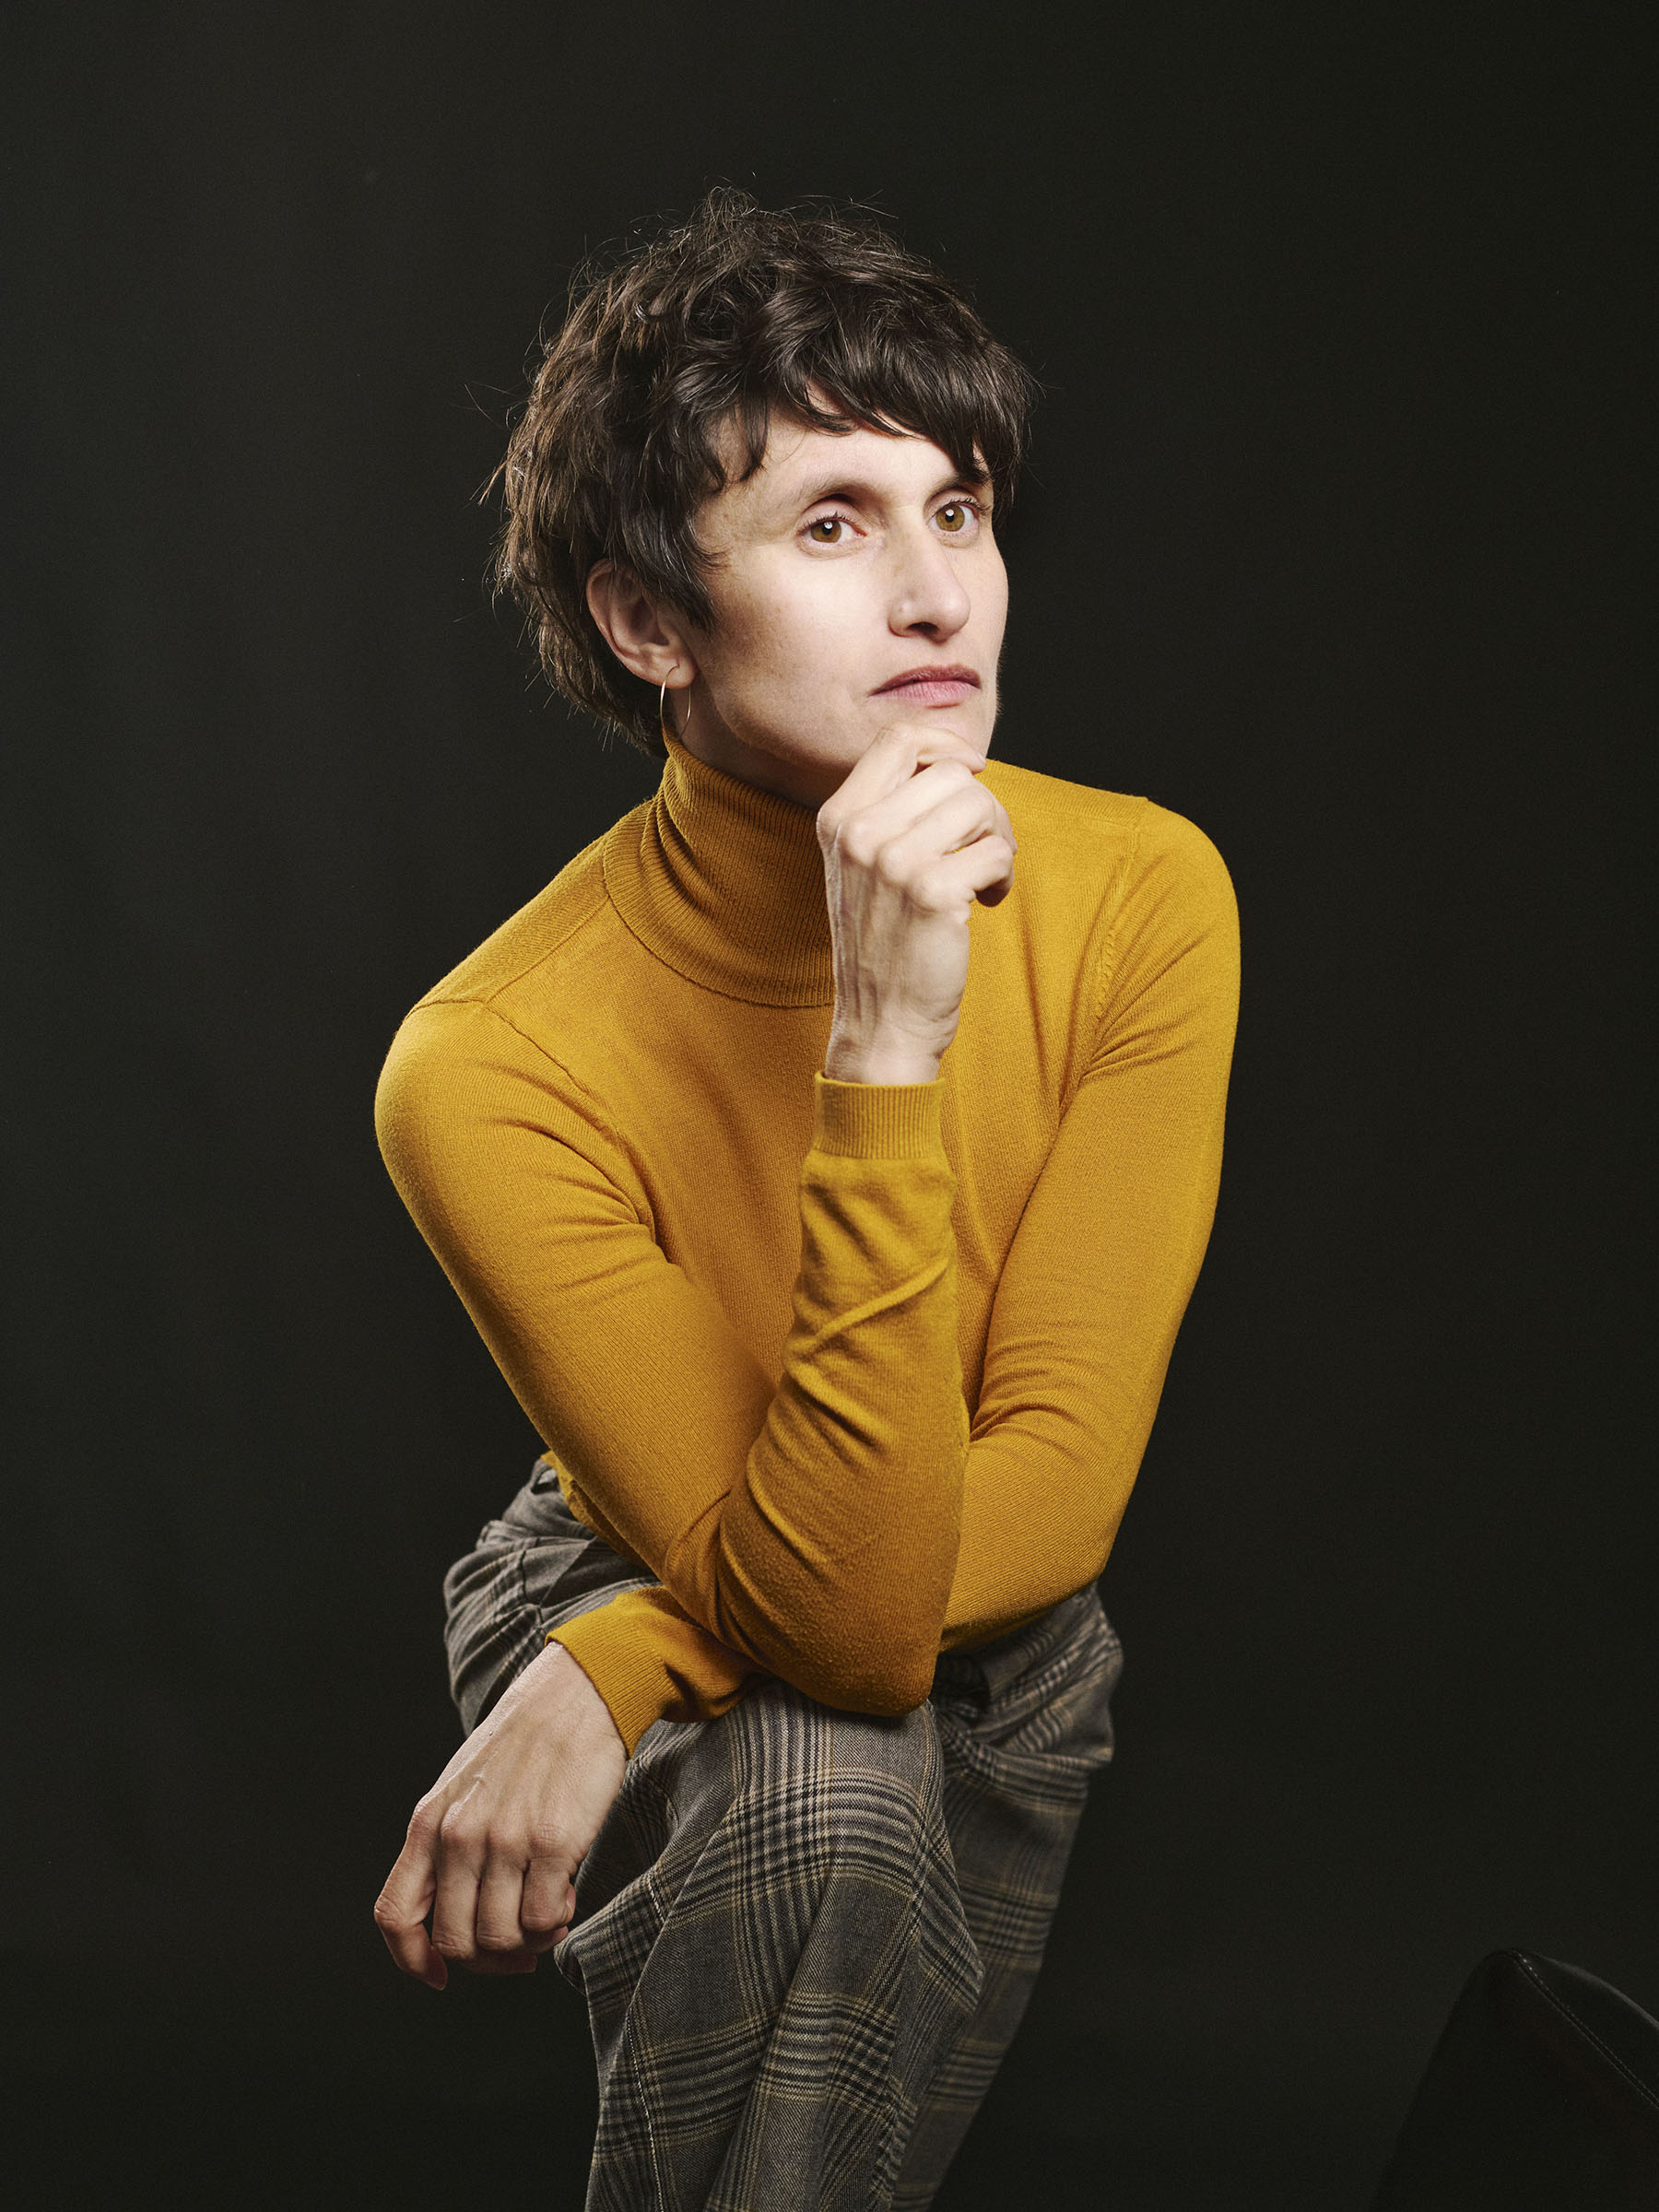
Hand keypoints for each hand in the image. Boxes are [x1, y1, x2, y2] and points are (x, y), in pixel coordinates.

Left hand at [373, 1640, 625, 1988]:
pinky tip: (567, 1892)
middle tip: (519, 1944)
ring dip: (528, 1941)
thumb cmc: (523, 1745)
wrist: (576, 1694)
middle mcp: (459, 1835)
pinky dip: (556, 1921)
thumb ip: (445, 1845)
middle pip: (454, 1941)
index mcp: (429, 1822)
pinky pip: (542, 1920)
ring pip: (500, 1939)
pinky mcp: (552, 1842)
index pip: (395, 1915)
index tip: (439, 1976)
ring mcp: (504, 1840)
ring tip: (547, 1910)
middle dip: (489, 1958)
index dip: (411, 1960)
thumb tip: (450, 1922)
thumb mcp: (461, 1788)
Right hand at [816, 722, 1016, 1085]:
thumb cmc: (885, 944)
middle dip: (984, 807)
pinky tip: (987, 903)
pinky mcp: (932, 891)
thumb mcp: (864, 867)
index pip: (898, 738)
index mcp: (839, 818)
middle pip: (951, 772)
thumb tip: (959, 762)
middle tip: (985, 848)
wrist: (880, 1023)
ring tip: (985, 877)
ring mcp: (892, 861)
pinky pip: (996, 851)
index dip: (946, 741)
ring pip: (980, 805)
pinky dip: (1004, 876)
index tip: (973, 770)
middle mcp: (859, 833)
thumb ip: (892, 812)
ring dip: (998, 840)